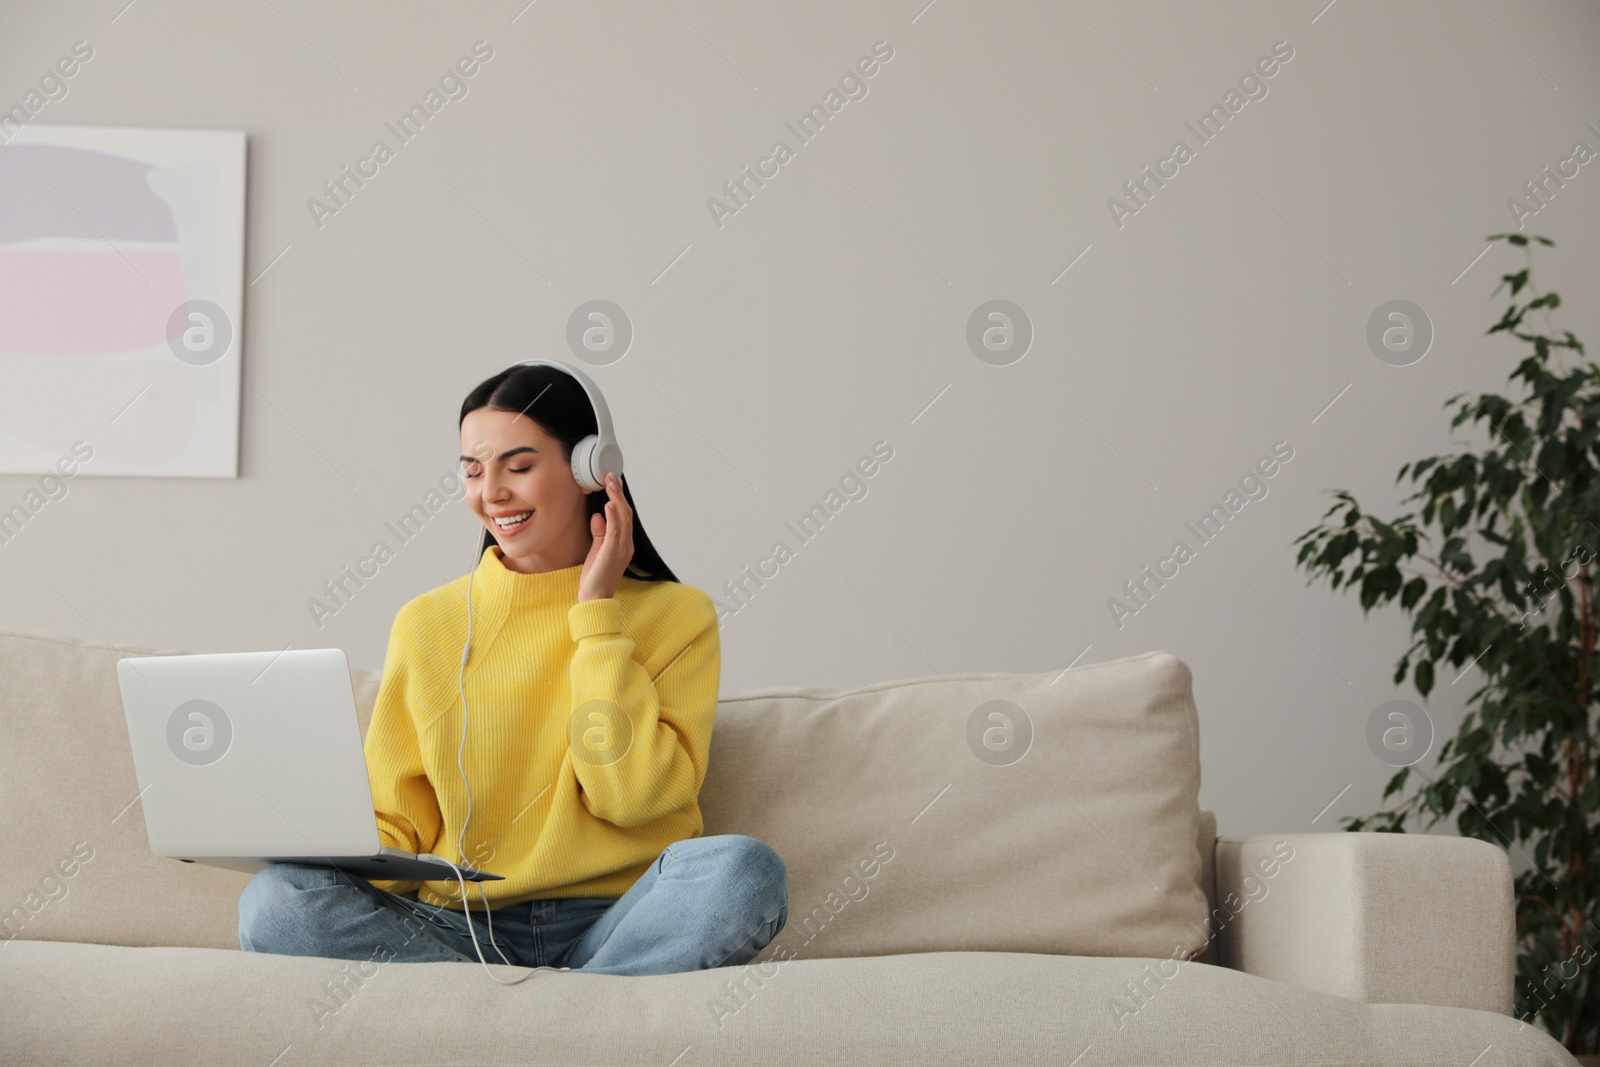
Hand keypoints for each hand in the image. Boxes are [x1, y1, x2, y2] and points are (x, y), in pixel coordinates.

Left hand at [579, 472, 632, 602]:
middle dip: (619, 493)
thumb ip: (599, 533)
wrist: (595, 599)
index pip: (624, 516)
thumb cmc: (595, 577)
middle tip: (611, 476)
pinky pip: (615, 531)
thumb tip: (597, 516)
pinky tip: (609, 504)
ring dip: (616, 499)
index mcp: (624, 543)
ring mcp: (622, 549)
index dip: (619, 498)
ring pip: (623, 518)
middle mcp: (626, 544)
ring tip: (610, 483)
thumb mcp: (597, 550)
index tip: (613, 482)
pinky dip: (613, 516)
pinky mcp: (613, 553)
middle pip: (626, 513)